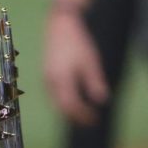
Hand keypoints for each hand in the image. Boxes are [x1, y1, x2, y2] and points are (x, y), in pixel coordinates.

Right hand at [43, 9, 108, 125]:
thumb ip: (95, 81)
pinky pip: (53, 95)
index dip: (82, 115)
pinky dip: (63, 101)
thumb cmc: (78, 42)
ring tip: (83, 113)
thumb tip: (102, 100)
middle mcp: (50, 82)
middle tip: (90, 121)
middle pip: (61, 107)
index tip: (95, 120)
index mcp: (61, 79)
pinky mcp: (45, 75)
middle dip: (75, 116)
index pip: (71, 105)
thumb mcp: (90, 61)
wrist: (60, 26)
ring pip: (55, 102)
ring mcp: (46, 79)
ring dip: (68, 110)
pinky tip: (73, 100)